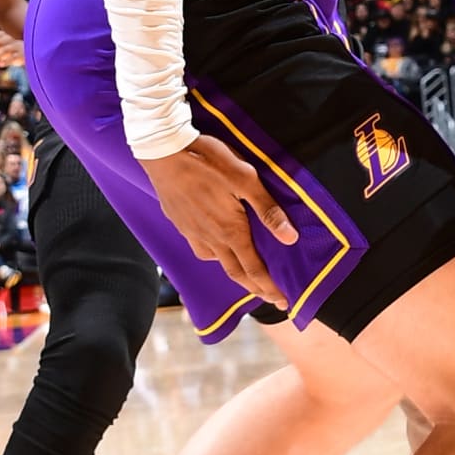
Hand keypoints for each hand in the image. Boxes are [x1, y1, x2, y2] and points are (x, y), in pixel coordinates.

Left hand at [0, 30, 23, 68]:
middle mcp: (13, 39)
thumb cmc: (17, 53)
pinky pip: (14, 57)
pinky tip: (0, 65)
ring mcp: (19, 46)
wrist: (35, 55)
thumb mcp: (6, 51)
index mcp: (8, 36)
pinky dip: (6, 60)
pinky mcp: (24, 54)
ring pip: (5, 49)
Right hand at [144, 134, 298, 301]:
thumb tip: (290, 238)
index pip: (254, 269)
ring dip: (234, 273)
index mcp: (230, 231)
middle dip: (256, 288)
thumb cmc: (208, 161)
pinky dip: (214, 256)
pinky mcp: (179, 223)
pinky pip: (200, 248)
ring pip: (216, 261)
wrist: (164, 152)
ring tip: (246, 275)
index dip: (269, 288)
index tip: (283, 302)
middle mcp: (210, 238)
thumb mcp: (246, 179)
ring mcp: (192, 232)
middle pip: (236, 272)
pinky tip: (216, 249)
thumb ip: (268, 210)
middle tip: (272, 299)